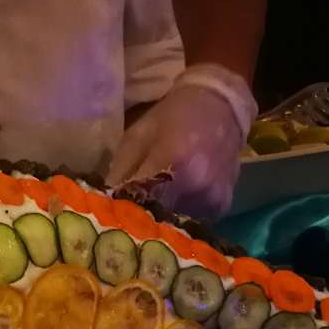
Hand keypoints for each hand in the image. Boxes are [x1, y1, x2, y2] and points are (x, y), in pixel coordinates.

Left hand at [109, 68, 255, 219]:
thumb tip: (105, 204)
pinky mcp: (223, 205)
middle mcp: (197, 186)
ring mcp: (213, 198)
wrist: (221, 104)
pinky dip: (181, 215)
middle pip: (157, 219)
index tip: (113, 213)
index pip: (139, 204)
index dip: (123, 211)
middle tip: (129, 214)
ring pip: (175, 224)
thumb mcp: (137, 136)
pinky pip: (194, 221)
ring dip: (161, 220)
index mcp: (174, 165)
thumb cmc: (172, 116)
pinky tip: (175, 202)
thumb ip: (120, 172)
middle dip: (141, 218)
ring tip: (152, 208)